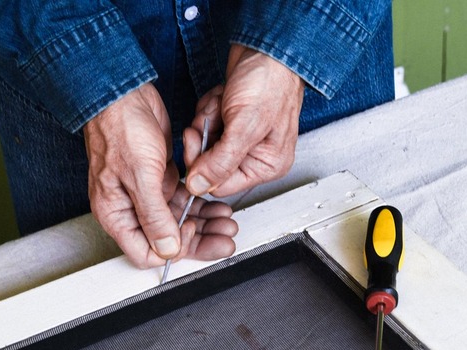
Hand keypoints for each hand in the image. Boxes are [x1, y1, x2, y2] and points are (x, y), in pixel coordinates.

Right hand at [84, 83, 236, 267]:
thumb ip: (154, 216)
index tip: (192, 230)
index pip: (146, 252)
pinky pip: (183, 201)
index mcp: (116, 214)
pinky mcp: (160, 178)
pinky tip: (217, 206)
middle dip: (199, 240)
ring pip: (179, 220)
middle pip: (168, 240)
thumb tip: (167, 250)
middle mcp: (130, 208)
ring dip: (204, 223)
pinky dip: (200, 205)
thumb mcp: (140, 176)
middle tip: (225, 238)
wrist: (123, 93)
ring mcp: (147, 194)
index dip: (173, 248)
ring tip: (226, 222)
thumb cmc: (121, 128)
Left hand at [184, 44, 304, 197]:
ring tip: (223, 102)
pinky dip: (208, 108)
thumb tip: (198, 187)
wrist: (267, 46)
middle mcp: (255, 155)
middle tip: (210, 119)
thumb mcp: (244, 127)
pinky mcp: (230, 120)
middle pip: (209, 164)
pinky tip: (222, 96)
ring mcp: (241, 137)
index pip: (221, 185)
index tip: (197, 142)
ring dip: (206, 119)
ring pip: (205, 142)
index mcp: (267, 165)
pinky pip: (206, 124)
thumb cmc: (269, 81)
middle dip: (205, 137)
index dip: (203, 167)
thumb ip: (220, 162)